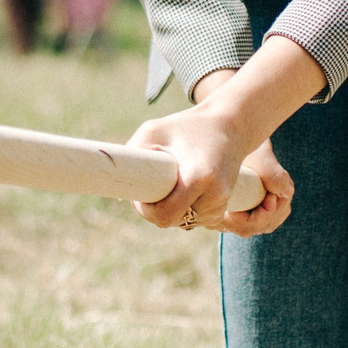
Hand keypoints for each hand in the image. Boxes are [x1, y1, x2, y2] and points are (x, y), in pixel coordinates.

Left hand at [127, 101, 292, 236]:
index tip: (142, 195)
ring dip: (172, 211)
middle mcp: (215, 194)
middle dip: (157, 210)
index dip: (147, 210)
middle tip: (151, 189)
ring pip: (186, 223)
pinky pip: (197, 220)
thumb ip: (133, 154)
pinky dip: (186, 211)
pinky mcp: (225, 205)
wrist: (232, 124)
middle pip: (174, 221)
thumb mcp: (153, 130)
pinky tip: (183, 191)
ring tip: (171, 184)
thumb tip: (115, 184)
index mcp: (199, 176)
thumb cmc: (187, 125)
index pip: (166, 215)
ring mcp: (222, 201)